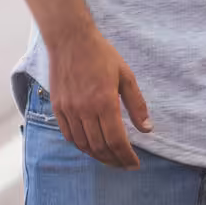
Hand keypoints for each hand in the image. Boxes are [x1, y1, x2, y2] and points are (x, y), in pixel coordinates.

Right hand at [44, 23, 152, 169]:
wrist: (70, 39)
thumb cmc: (101, 55)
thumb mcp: (126, 75)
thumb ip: (137, 104)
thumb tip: (147, 129)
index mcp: (105, 102)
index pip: (117, 140)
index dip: (126, 157)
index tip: (134, 164)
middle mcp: (85, 109)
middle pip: (100, 147)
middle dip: (114, 160)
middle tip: (124, 165)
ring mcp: (69, 110)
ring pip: (83, 145)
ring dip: (98, 156)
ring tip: (110, 159)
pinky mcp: (58, 107)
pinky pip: (69, 135)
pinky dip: (81, 146)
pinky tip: (90, 146)